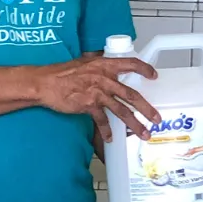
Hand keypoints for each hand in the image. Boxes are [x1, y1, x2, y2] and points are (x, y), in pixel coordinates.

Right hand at [36, 54, 159, 141]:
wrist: (46, 83)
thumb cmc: (64, 72)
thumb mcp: (86, 63)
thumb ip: (101, 66)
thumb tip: (111, 67)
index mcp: (105, 65)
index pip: (131, 63)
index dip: (144, 69)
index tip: (154, 76)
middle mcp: (105, 78)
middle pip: (131, 95)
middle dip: (147, 109)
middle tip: (156, 118)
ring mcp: (98, 93)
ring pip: (122, 111)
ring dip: (135, 124)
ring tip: (144, 133)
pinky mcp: (88, 105)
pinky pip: (102, 120)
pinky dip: (107, 130)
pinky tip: (111, 138)